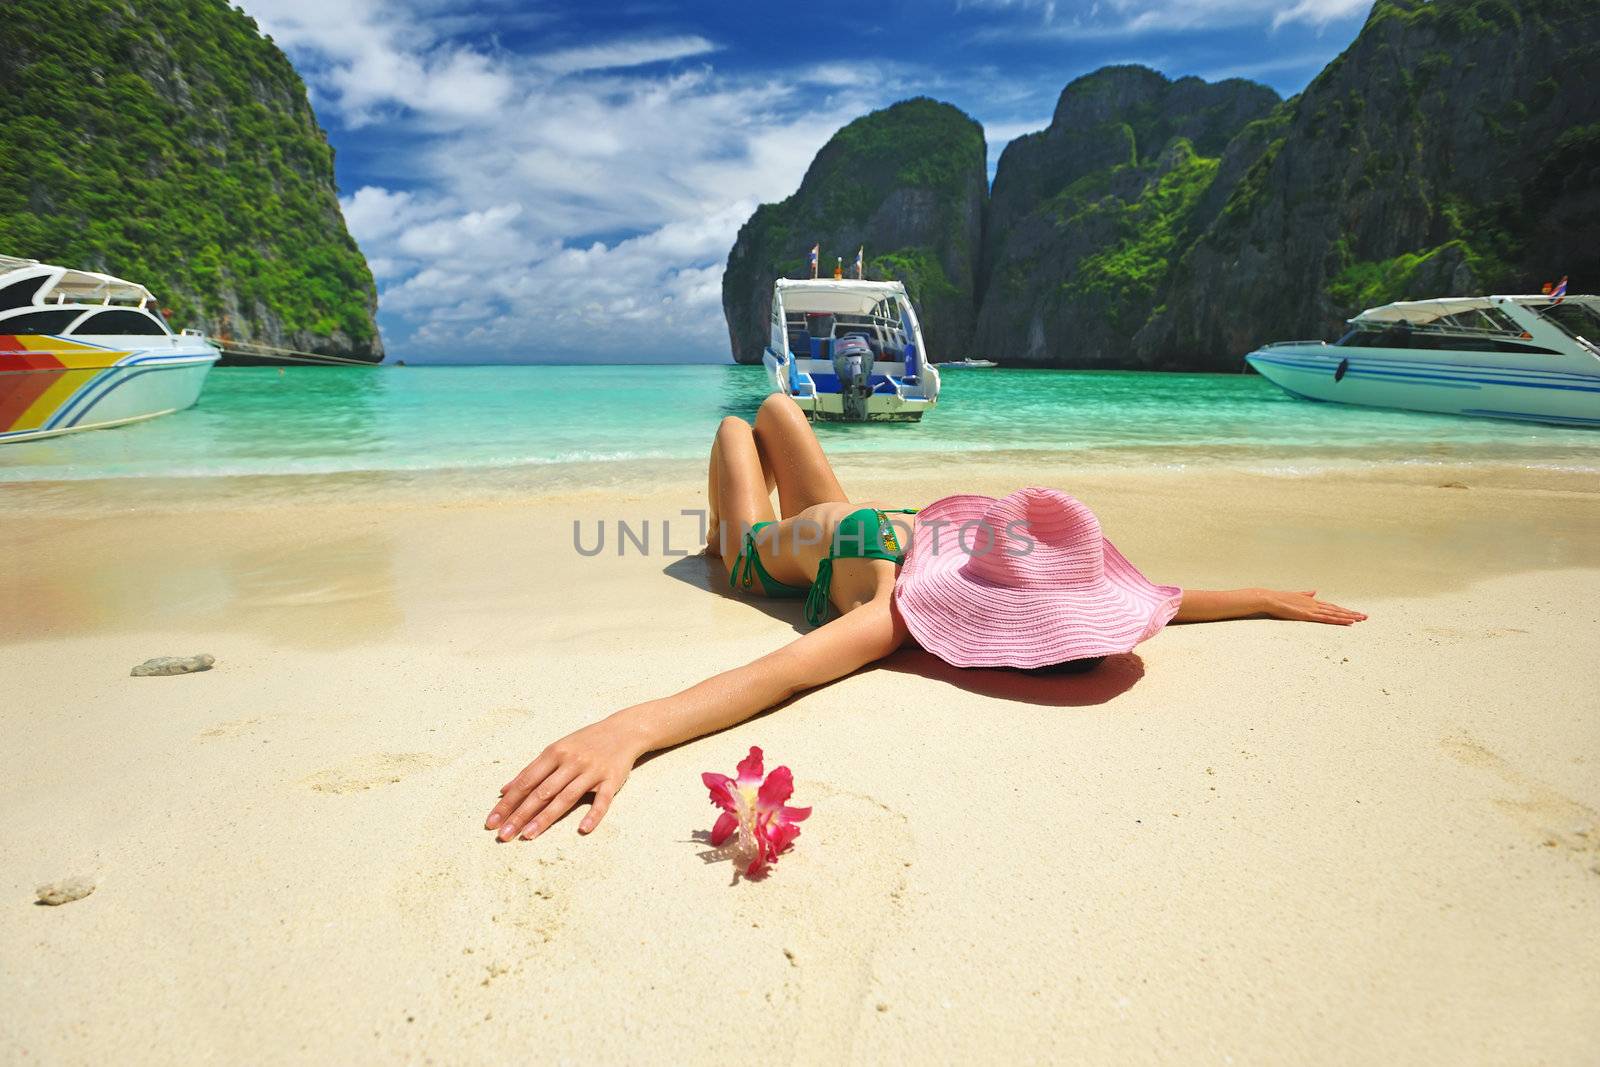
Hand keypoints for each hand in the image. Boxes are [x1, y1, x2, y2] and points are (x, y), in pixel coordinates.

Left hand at [486, 716, 642, 840]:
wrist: (623, 730)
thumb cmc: (585, 742)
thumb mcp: (556, 749)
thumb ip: (532, 770)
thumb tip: (504, 789)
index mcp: (554, 753)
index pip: (525, 782)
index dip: (508, 802)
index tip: (492, 821)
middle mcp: (571, 762)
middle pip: (542, 792)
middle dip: (520, 815)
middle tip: (504, 835)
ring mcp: (592, 771)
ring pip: (566, 797)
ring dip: (546, 818)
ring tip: (528, 836)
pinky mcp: (612, 780)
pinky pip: (602, 800)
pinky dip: (593, 815)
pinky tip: (582, 829)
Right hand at [1255, 589, 1366, 624]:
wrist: (1269, 598)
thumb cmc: (1279, 599)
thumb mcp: (1295, 596)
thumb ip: (1305, 594)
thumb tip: (1314, 591)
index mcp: (1312, 601)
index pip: (1331, 606)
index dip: (1343, 610)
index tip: (1354, 613)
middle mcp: (1315, 604)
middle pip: (1337, 609)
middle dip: (1351, 613)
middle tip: (1365, 616)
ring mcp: (1313, 609)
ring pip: (1335, 613)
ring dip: (1349, 616)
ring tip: (1361, 619)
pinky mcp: (1308, 615)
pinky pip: (1327, 618)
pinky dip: (1339, 620)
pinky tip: (1348, 622)